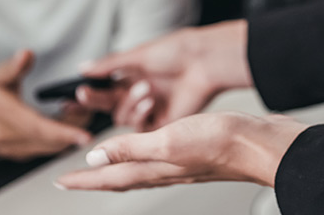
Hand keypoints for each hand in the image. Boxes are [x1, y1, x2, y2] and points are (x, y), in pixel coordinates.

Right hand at [0, 50, 92, 160]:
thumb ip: (12, 67)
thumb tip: (26, 54)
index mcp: (2, 116)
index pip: (39, 128)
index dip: (64, 132)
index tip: (84, 135)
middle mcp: (6, 138)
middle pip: (50, 142)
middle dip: (74, 129)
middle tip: (88, 110)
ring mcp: (10, 150)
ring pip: (48, 149)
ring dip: (67, 136)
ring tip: (78, 115)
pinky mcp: (13, 156)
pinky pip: (41, 152)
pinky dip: (56, 142)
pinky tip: (63, 127)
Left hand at [54, 112, 307, 190]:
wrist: (262, 143)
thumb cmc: (222, 142)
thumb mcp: (168, 141)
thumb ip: (131, 150)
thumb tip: (96, 157)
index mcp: (154, 168)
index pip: (108, 177)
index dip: (83, 179)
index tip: (61, 182)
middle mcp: (164, 169)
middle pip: (120, 178)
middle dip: (94, 178)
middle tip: (74, 179)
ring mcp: (180, 163)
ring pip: (138, 170)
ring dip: (116, 169)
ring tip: (103, 167)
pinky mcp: (194, 153)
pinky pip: (158, 159)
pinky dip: (142, 156)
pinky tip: (149, 151)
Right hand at [77, 20, 253, 131]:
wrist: (204, 62)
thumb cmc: (175, 52)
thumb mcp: (138, 55)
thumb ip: (109, 64)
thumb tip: (82, 68)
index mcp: (133, 75)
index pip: (103, 88)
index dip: (88, 93)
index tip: (74, 94)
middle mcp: (140, 93)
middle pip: (109, 104)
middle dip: (96, 100)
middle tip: (86, 94)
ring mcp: (151, 108)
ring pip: (123, 117)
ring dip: (128, 104)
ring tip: (144, 89)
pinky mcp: (163, 122)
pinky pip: (141, 128)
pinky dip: (140, 116)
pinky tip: (149, 102)